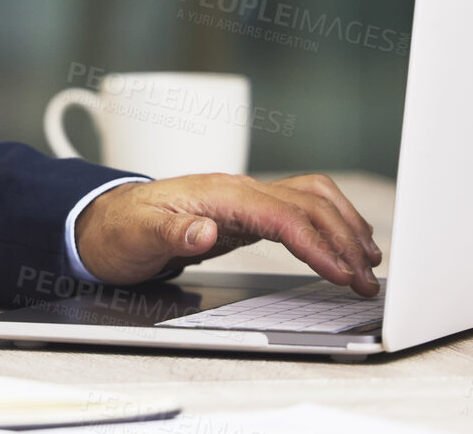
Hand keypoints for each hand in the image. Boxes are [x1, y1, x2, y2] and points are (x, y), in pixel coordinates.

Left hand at [73, 173, 382, 295]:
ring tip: (369, 263)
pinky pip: (299, 209)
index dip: (317, 244)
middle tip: (366, 282)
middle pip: (306, 205)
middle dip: (343, 240)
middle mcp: (236, 189)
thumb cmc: (119, 229)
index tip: (343, 273)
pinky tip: (343, 243)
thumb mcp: (137, 236)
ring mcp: (244, 198)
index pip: (281, 215)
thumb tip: (204, 231)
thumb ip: (171, 234)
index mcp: (217, 194)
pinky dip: (329, 223)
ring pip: (310, 199)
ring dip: (344, 226)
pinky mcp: (246, 211)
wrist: (103, 220)